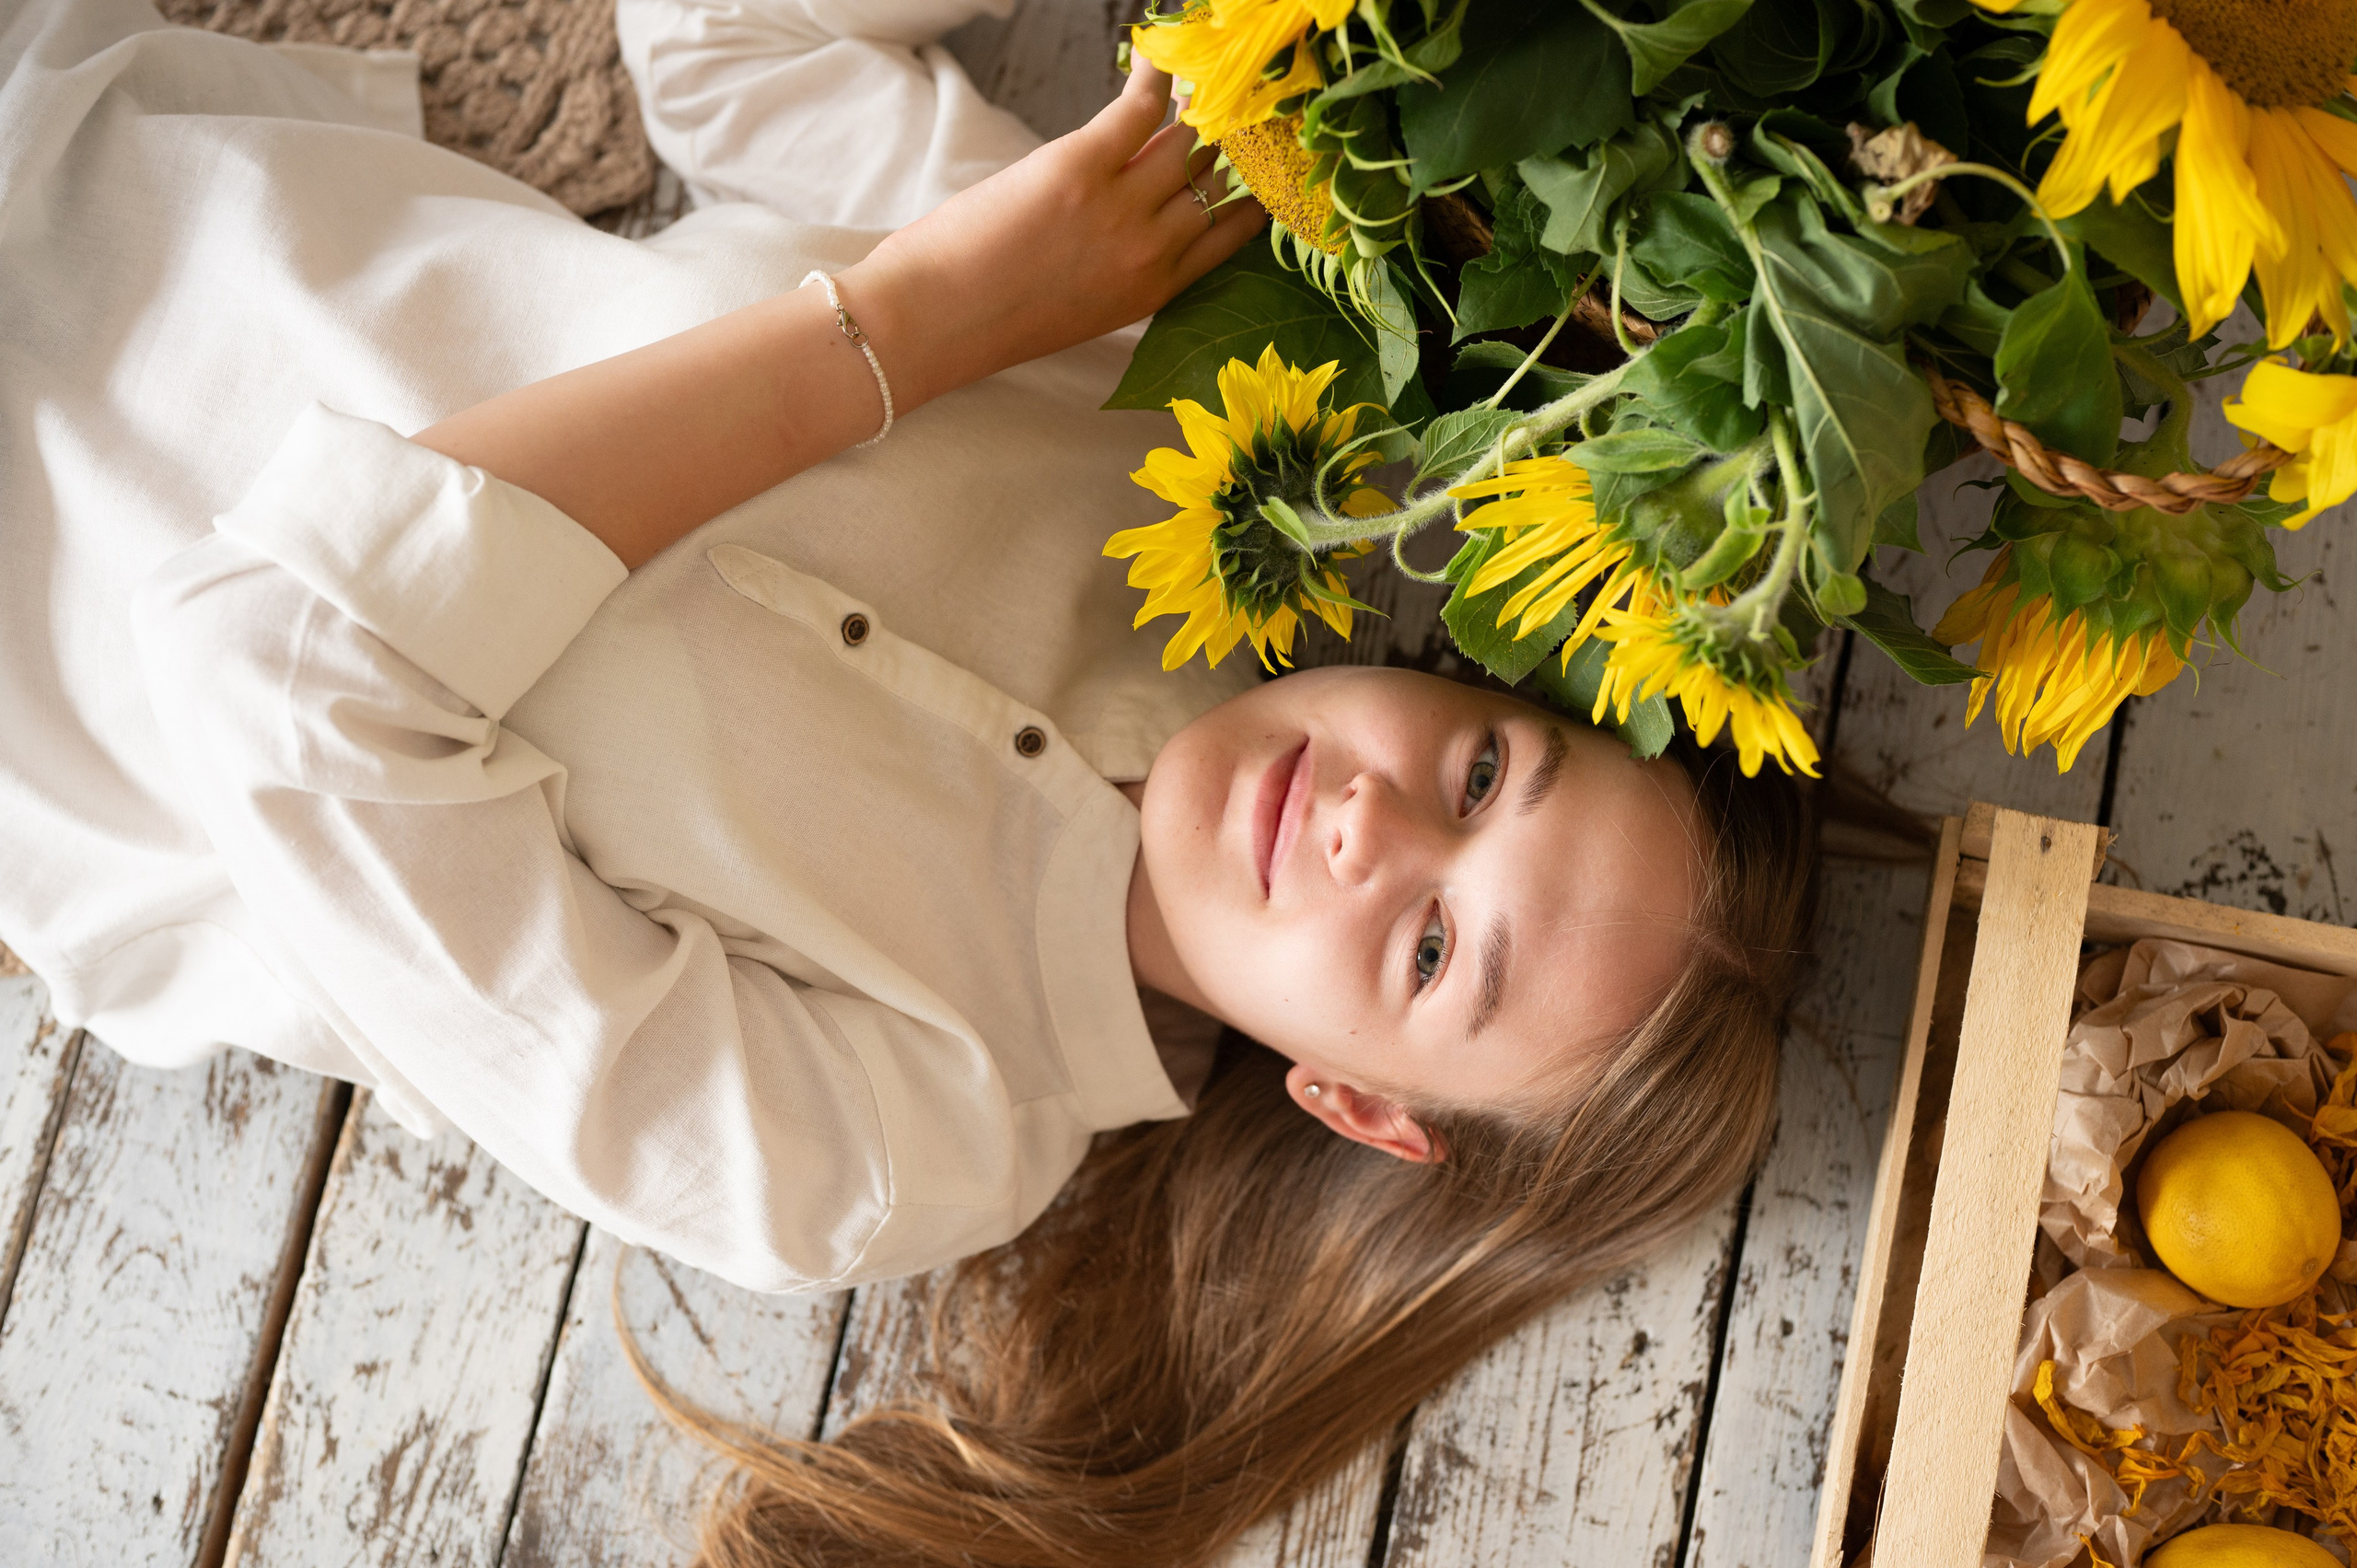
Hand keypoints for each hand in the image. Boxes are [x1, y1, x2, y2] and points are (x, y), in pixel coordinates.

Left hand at [840, 62, 1266, 408]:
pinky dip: (1155, 76)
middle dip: (1223, 143)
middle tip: (1223, 109)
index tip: (1251, 163)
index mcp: (1156, 289)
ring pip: (1186, 141)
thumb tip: (1139, 214)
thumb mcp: (1085, 308)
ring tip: (1195, 81)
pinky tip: (1159, 55)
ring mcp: (1121, 207)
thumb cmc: (996, 318)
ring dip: (1192, 109)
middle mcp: (1152, 249)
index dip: (1246, 190)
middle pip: (1214, 177)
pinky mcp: (1080, 167)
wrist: (940, 319)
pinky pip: (1140, 108)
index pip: (1232, 230)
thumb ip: (1124, 268)